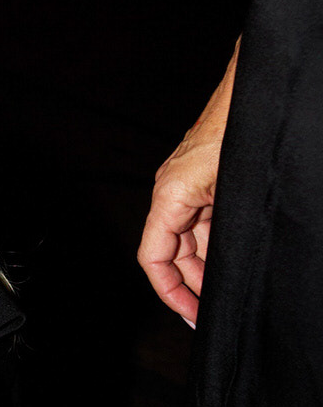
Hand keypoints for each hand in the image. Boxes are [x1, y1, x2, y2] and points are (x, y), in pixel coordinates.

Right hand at [137, 55, 235, 325]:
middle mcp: (173, 193)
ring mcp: (188, 187)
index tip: (190, 313)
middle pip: (172, 253)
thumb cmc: (237, 130)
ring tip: (223, 289)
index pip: (154, 258)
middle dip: (190, 284)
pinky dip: (214, 244)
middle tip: (210, 310)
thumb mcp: (228, 191)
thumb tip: (222, 270)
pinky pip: (202, 221)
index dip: (169, 291)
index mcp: (170, 197)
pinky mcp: (205, 181)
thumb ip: (219, 233)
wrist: (251, 93)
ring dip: (204, 266)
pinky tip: (232, 257)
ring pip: (189, 239)